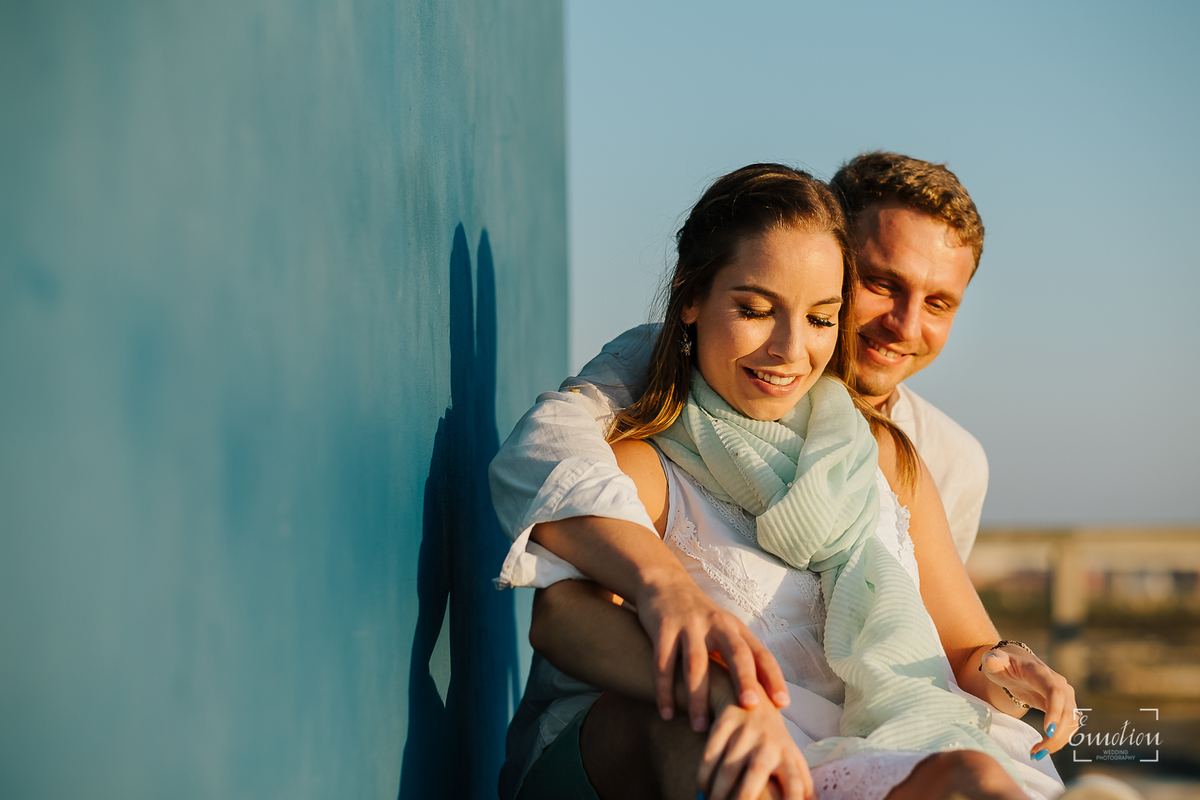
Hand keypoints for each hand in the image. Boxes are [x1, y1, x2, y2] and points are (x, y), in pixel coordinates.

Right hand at [636, 572, 789, 731]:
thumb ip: (742, 656)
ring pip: (696, 664)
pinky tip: (666, 713)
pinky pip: (663, 663)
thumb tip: (766, 699)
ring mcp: (689, 625)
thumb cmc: (700, 618)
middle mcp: (716, 624)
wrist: (664, 584)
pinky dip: (664, 690)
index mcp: (735, 628)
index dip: (773, 677)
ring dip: (698, 697)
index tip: (782, 703)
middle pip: (735, 653)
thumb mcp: (724, 630)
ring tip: (700, 727)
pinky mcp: (663, 628)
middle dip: (743, 679)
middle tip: (749, 706)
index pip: (760, 653)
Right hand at [698, 685, 812, 799]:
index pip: (795, 783)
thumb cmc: (775, 740)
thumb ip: (802, 785)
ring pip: (728, 767)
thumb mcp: (792, 757)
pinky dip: (704, 774)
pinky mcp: (726, 720)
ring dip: (717, 792)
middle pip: (757, 774)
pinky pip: (710, 752)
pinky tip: (701, 789)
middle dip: (743, 798)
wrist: (753, 694)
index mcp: (788, 755)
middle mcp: (769, 743)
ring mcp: (746, 730)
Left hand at [980, 645, 1078, 756]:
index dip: (1054, 711)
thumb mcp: (994, 661)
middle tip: (1037, 752)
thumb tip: (991, 661)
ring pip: (1070, 722)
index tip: (1047, 732)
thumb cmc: (1003, 663)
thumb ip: (993, 661)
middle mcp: (1058, 683)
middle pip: (1066, 712)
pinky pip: (1068, 726)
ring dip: (1058, 741)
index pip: (1054, 692)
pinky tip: (1042, 748)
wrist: (1015, 663)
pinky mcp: (1064, 707)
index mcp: (1040, 672)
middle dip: (1056, 735)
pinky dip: (1059, 740)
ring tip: (1036, 753)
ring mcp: (1064, 696)